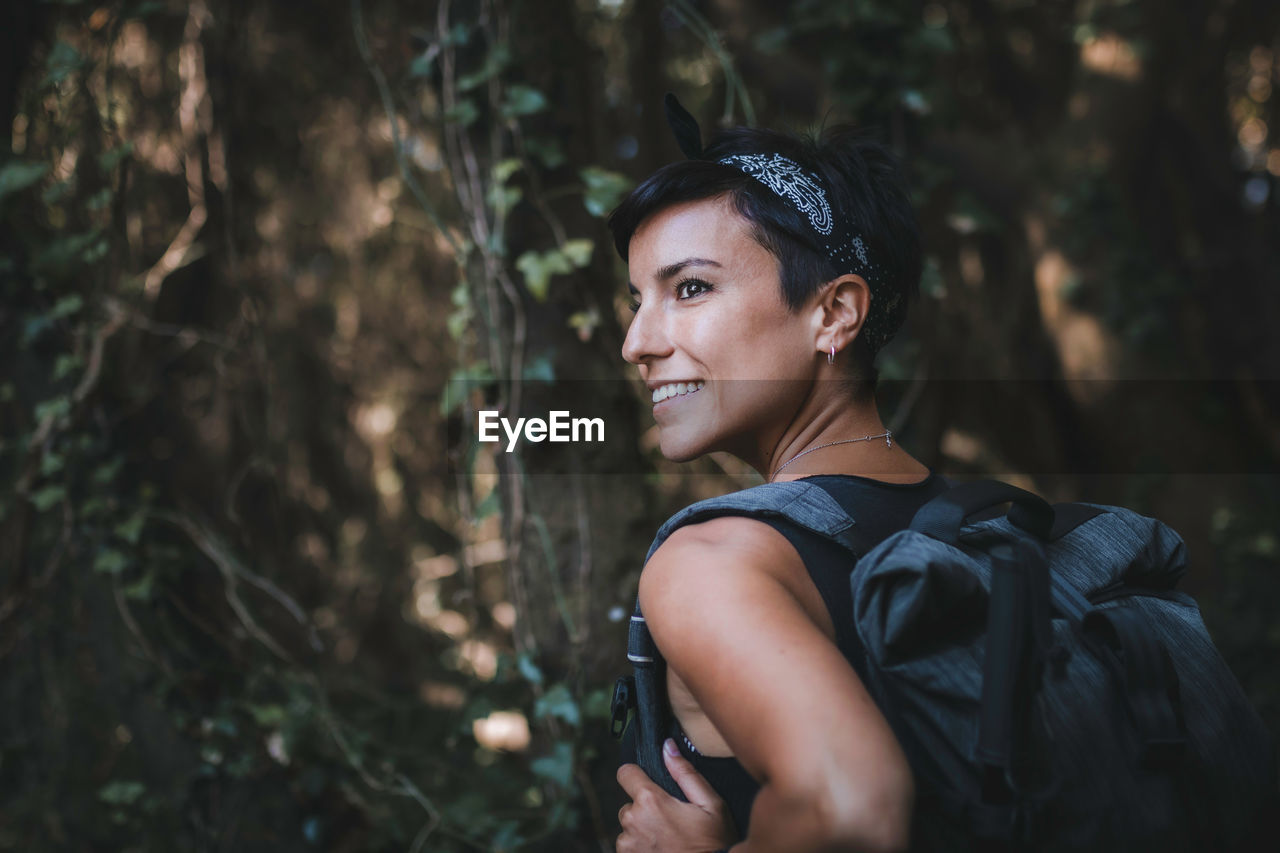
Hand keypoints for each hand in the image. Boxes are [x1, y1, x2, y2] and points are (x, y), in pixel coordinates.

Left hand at [616, 738, 737, 852]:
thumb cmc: (712, 845)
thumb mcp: (711, 805)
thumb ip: (686, 773)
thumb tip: (668, 747)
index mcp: (651, 801)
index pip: (625, 773)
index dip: (637, 775)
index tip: (649, 783)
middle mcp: (633, 821)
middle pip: (630, 803)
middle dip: (646, 809)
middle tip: (671, 822)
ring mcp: (627, 845)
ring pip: (630, 827)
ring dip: (643, 830)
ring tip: (669, 841)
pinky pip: (629, 847)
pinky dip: (641, 848)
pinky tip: (663, 851)